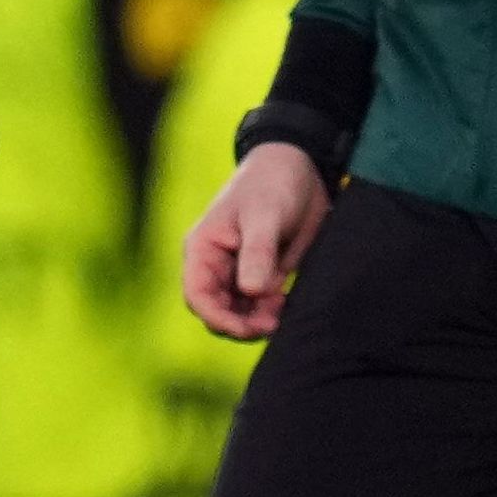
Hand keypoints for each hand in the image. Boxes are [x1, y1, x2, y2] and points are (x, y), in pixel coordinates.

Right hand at [183, 140, 331, 339]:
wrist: (299, 168)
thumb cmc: (272, 184)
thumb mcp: (264, 217)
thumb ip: (257, 253)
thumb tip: (252, 291)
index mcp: (203, 248)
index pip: (197, 295)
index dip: (218, 318)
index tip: (249, 328)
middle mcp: (216, 264)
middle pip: (217, 310)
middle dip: (241, 323)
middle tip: (274, 321)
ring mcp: (238, 271)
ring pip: (238, 312)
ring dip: (257, 319)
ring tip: (282, 308)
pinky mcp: (262, 274)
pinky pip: (259, 305)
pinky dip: (270, 311)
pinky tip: (286, 302)